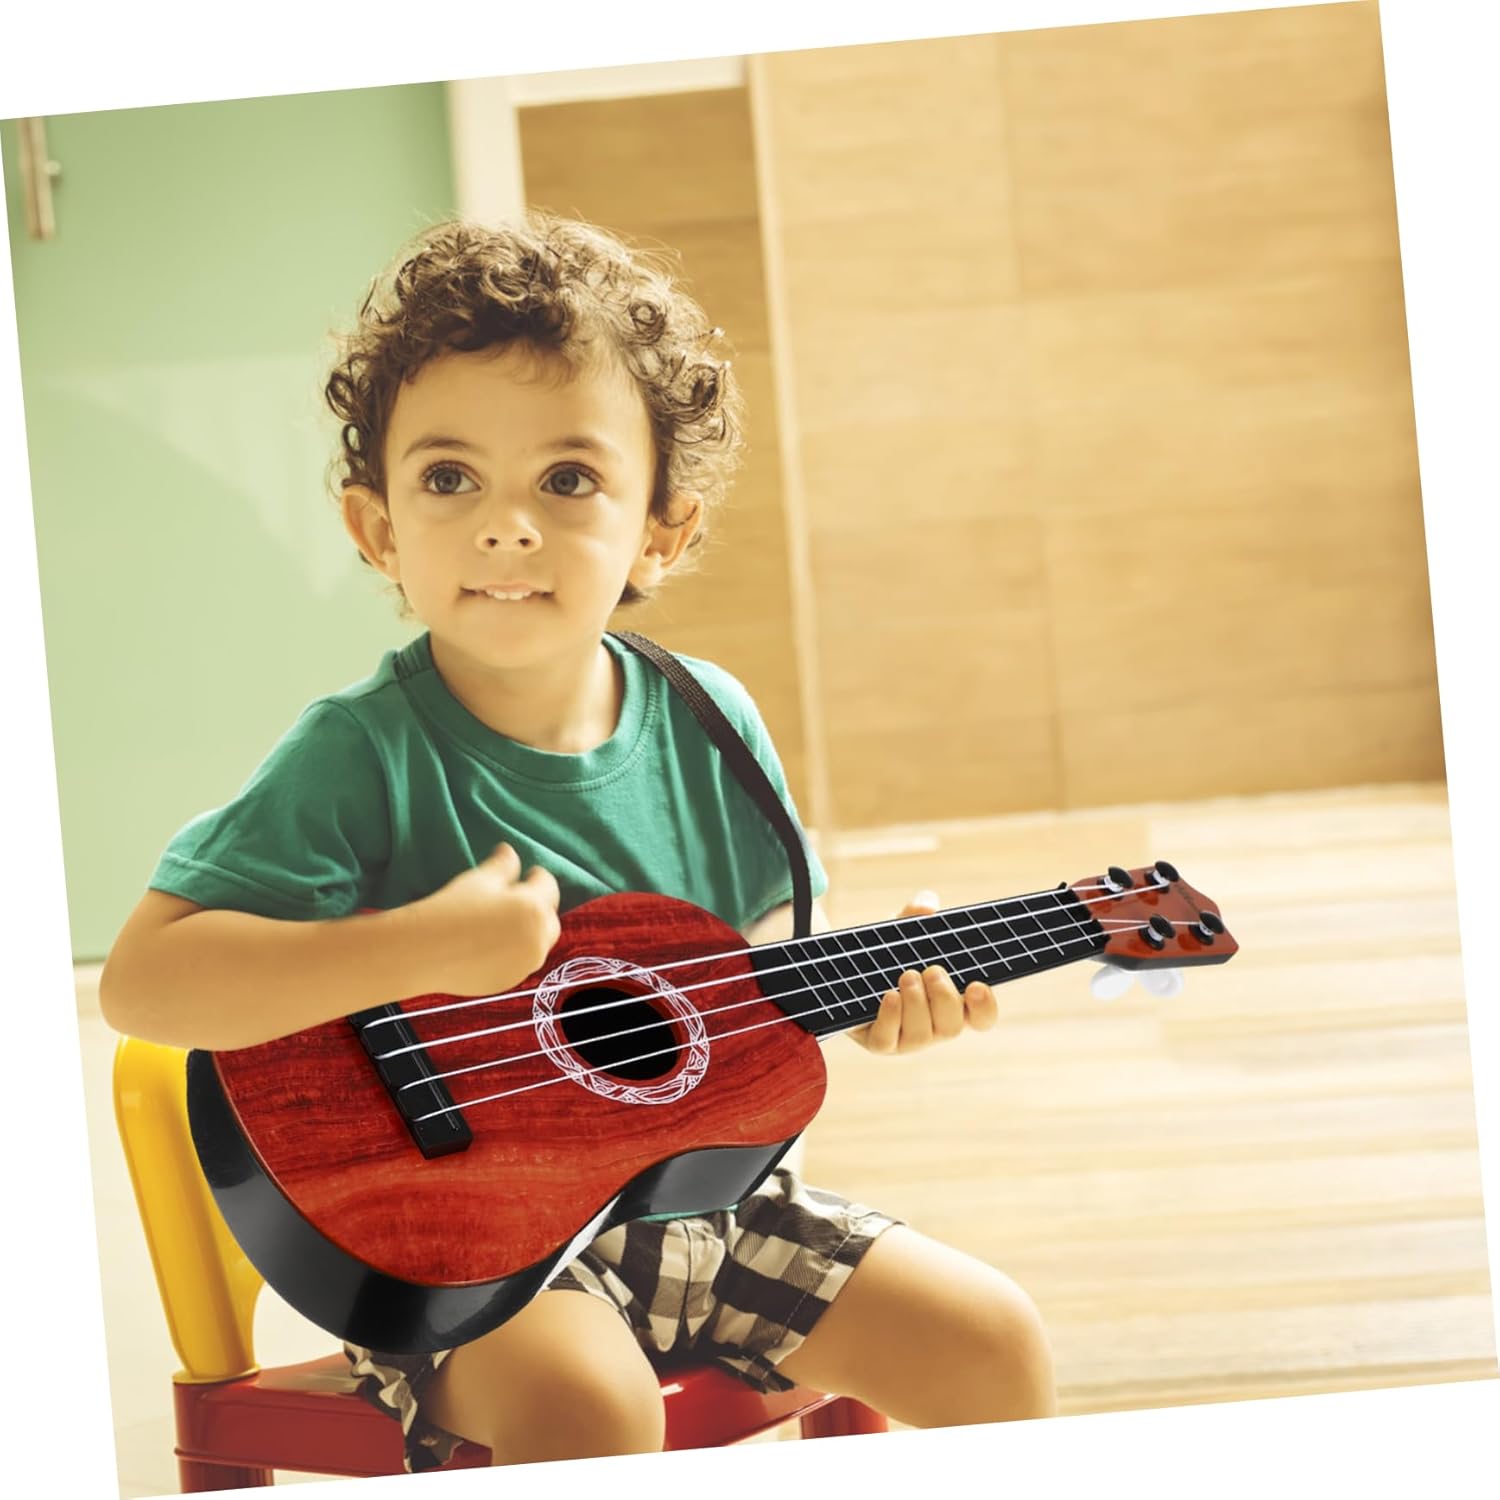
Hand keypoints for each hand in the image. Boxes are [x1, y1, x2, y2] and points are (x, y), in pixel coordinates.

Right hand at [408, 842, 560, 996]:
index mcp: (534, 909)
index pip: (549, 886)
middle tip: (516, 899)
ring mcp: (525, 965)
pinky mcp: (509, 982)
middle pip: (549, 919)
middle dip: (538, 907)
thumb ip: (503, 865)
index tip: (527, 874)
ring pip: (537, 944)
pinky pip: (519, 963)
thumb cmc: (453, 908)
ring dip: (528, 932)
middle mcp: (538, 940)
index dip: (536, 877)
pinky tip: (490, 946)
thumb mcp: (479, 880)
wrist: (423, 952)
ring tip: (503, 923)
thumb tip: (511, 852)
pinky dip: (512, 953)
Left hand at [848, 892, 1000, 1054]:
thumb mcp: (901, 932)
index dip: (985, 1007)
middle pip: (953, 1026)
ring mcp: (907, 1038)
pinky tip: (889, 995)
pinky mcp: (879, 1042)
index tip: (977, 986)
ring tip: (906, 975)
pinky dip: (890, 1017)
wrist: (848, 970)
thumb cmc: (889, 954)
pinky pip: (886, 1041)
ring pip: (922, 1035)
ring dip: (916, 1004)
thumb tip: (926, 904)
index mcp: (953, 1002)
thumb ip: (914, 916)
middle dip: (945, 998)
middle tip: (932, 970)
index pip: (982, 1017)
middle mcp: (935, 1026)